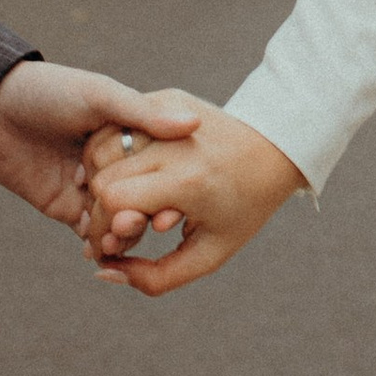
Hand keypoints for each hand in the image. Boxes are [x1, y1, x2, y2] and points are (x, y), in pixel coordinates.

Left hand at [0, 62, 201, 230]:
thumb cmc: (50, 91)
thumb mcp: (99, 96)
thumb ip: (143, 114)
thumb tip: (193, 123)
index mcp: (129, 133)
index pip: (162, 165)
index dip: (173, 185)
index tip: (181, 201)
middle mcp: (114, 163)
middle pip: (143, 196)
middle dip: (148, 213)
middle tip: (154, 224)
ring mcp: (91, 187)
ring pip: (119, 218)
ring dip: (124, 231)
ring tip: (123, 236)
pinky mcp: (66, 206)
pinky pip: (89, 231)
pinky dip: (98, 242)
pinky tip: (103, 246)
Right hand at [82, 96, 304, 294]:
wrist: (276, 149)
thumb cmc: (244, 208)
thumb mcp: (209, 255)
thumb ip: (155, 278)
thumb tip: (105, 272)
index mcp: (188, 181)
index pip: (114, 201)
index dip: (102, 229)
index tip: (111, 248)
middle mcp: (175, 143)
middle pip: (103, 178)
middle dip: (100, 211)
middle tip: (117, 229)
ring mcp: (169, 114)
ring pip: (102, 150)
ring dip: (101, 181)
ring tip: (123, 204)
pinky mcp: (166, 97)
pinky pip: (118, 128)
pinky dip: (112, 155)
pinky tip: (129, 177)